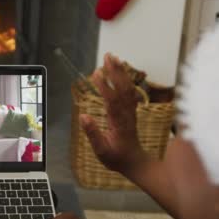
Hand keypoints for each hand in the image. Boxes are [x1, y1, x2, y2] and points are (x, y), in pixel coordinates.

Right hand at [79, 53, 146, 174]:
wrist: (135, 161)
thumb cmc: (117, 157)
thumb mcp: (101, 151)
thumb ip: (93, 134)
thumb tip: (83, 117)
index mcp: (118, 122)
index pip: (111, 100)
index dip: (104, 86)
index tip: (95, 74)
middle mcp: (126, 113)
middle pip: (122, 88)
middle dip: (114, 71)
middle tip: (107, 57)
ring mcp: (130, 111)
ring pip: (127, 87)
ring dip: (120, 71)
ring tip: (112, 57)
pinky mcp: (130, 110)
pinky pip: (129, 91)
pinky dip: (124, 78)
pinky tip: (120, 69)